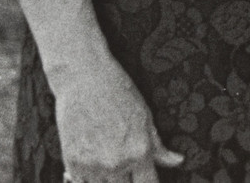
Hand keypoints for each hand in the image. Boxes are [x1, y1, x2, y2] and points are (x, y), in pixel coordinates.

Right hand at [51, 56, 182, 182]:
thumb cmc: (118, 92)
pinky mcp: (72, 162)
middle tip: (126, 170)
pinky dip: (87, 181)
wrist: (83, 76)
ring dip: (107, 181)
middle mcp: (116, 162)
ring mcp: (92, 165)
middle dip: (127, 181)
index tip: (143, 179)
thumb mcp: (145, 117)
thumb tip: (177, 161)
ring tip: (108, 165)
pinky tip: (92, 170)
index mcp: (139, 152)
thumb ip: (159, 146)